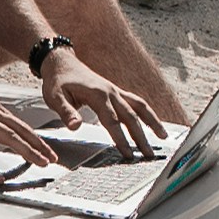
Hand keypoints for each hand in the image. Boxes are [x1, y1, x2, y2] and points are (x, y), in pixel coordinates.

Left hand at [43, 58, 167, 157]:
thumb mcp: (55, 97)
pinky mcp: (116, 92)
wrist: (61, 63)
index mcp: (98, 95)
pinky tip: (154, 124)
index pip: (112, 121)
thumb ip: (66, 112)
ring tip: (163, 137)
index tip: (127, 153)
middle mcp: (111, 92)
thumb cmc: (58, 81)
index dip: (121, 138)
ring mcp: (115, 91)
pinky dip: (147, 113)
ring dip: (152, 122)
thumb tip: (76, 126)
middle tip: (148, 155)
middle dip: (140, 137)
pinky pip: (136, 102)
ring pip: (139, 107)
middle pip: (130, 116)